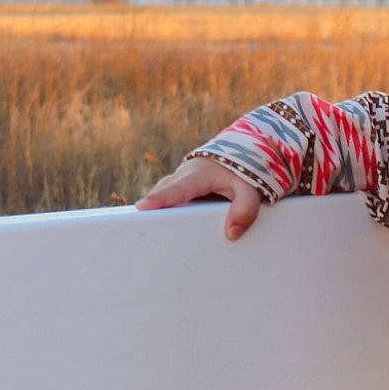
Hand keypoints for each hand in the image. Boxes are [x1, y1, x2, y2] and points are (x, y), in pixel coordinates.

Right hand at [136, 158, 262, 239]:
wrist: (238, 153)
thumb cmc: (242, 171)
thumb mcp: (251, 189)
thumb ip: (245, 209)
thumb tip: (231, 234)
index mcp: (198, 175)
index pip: (176, 189)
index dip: (159, 199)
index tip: (142, 208)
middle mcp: (183, 176)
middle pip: (163, 194)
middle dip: (151, 209)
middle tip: (137, 229)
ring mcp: (178, 182)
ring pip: (164, 196)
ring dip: (156, 212)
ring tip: (147, 236)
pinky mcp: (180, 190)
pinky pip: (169, 200)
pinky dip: (165, 212)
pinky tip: (164, 233)